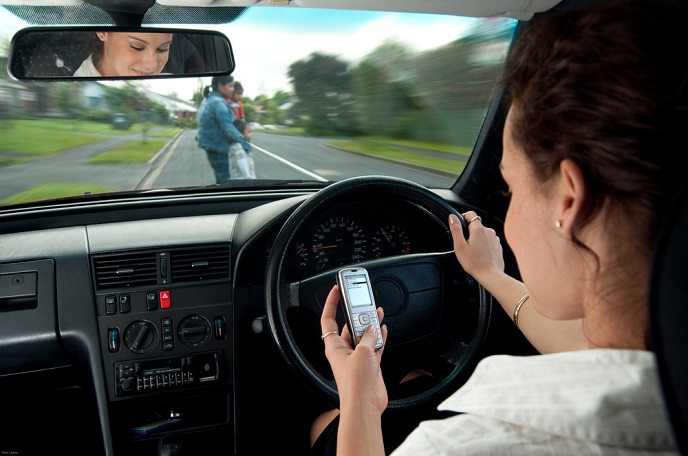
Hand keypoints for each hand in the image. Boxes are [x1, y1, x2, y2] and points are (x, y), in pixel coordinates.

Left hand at [320, 285, 387, 414]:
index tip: (335, 291)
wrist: (365, 405)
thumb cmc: (356, 384)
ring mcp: (358, 357)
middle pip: (349, 326)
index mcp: (334, 346)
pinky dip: (379, 337)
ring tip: (377, 311)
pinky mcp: (370, 365)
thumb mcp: (363, 353)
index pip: (328, 319)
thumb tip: (373, 328)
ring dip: (370, 324)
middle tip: (364, 301)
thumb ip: (369, 337)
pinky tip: (383, 329)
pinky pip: (374, 346)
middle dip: (357, 314)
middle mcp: (344, 351)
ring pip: (364, 335)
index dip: (331, 304)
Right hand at [449, 212, 504, 280]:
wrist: (490, 275)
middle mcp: (489, 231)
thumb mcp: (460, 246)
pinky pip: (488, 241)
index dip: (463, 217)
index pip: (470, 214)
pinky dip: (484, 245)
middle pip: (476, 225)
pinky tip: (480, 255)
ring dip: (477, 238)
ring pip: (483, 233)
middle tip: (464, 244)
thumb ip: (456, 230)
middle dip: (469, 232)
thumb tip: (453, 217)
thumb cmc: (475, 263)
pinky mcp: (498, 246)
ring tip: (472, 251)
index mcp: (479, 229)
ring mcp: (495, 239)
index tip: (459, 225)